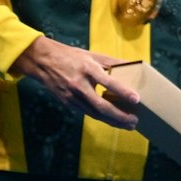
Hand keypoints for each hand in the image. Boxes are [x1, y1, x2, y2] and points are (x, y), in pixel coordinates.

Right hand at [11, 37, 137, 128]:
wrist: (43, 62)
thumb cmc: (72, 57)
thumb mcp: (94, 55)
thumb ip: (114, 62)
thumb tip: (136, 65)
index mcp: (87, 69)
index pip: (108, 82)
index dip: (123, 91)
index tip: (137, 99)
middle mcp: (79, 85)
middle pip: (101, 105)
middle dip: (120, 116)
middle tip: (135, 121)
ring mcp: (72, 97)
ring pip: (95, 113)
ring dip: (113, 121)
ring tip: (129, 125)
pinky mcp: (68, 104)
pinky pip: (88, 113)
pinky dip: (102, 118)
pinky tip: (113, 121)